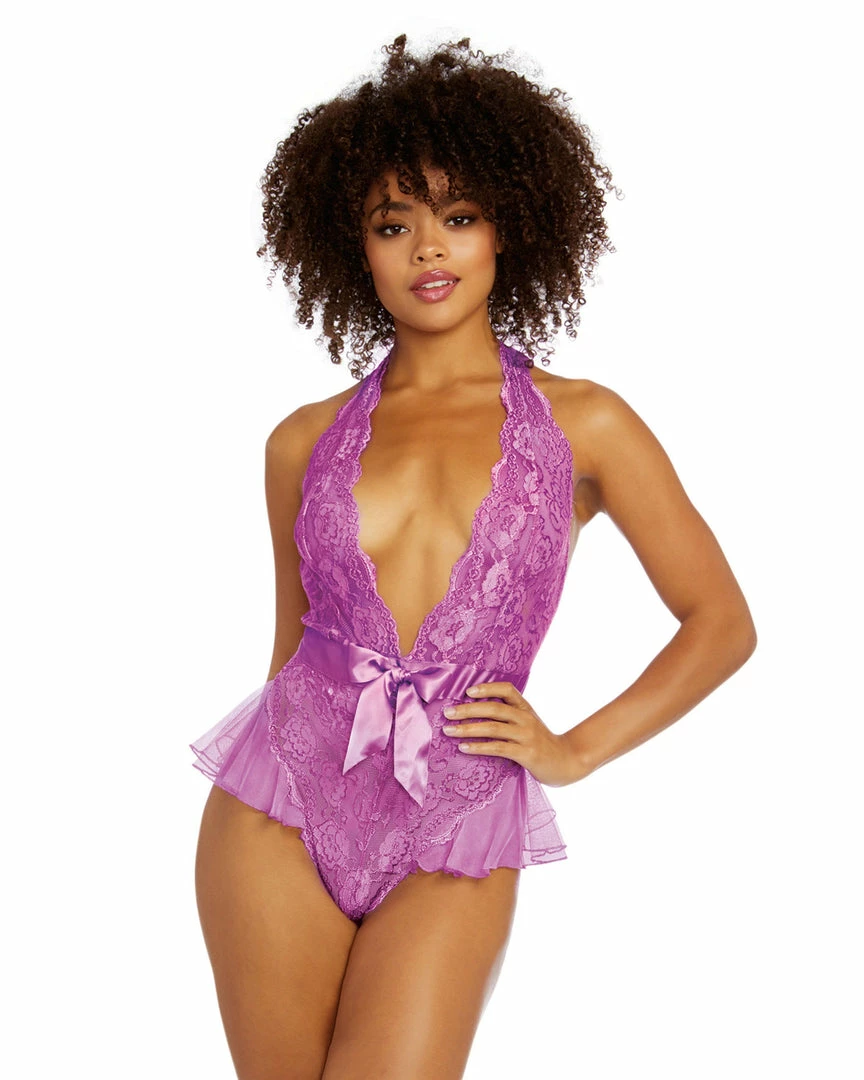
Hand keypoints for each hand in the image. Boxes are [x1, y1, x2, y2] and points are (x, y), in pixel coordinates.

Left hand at [441, 682, 589, 786]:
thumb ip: (509, 716)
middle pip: (494, 708)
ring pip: (492, 728)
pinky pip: (497, 748)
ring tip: (448, 730)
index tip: (468, 691)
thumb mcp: (528, 723)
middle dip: (467, 710)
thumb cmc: (541, 742)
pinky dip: (478, 747)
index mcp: (525, 708)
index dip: (487, 688)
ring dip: (467, 728)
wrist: (567, 762)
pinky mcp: (526, 754)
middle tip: (447, 712)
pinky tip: (463, 747)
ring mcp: (526, 736)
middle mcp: (526, 718)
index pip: (507, 689)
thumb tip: (475, 711)